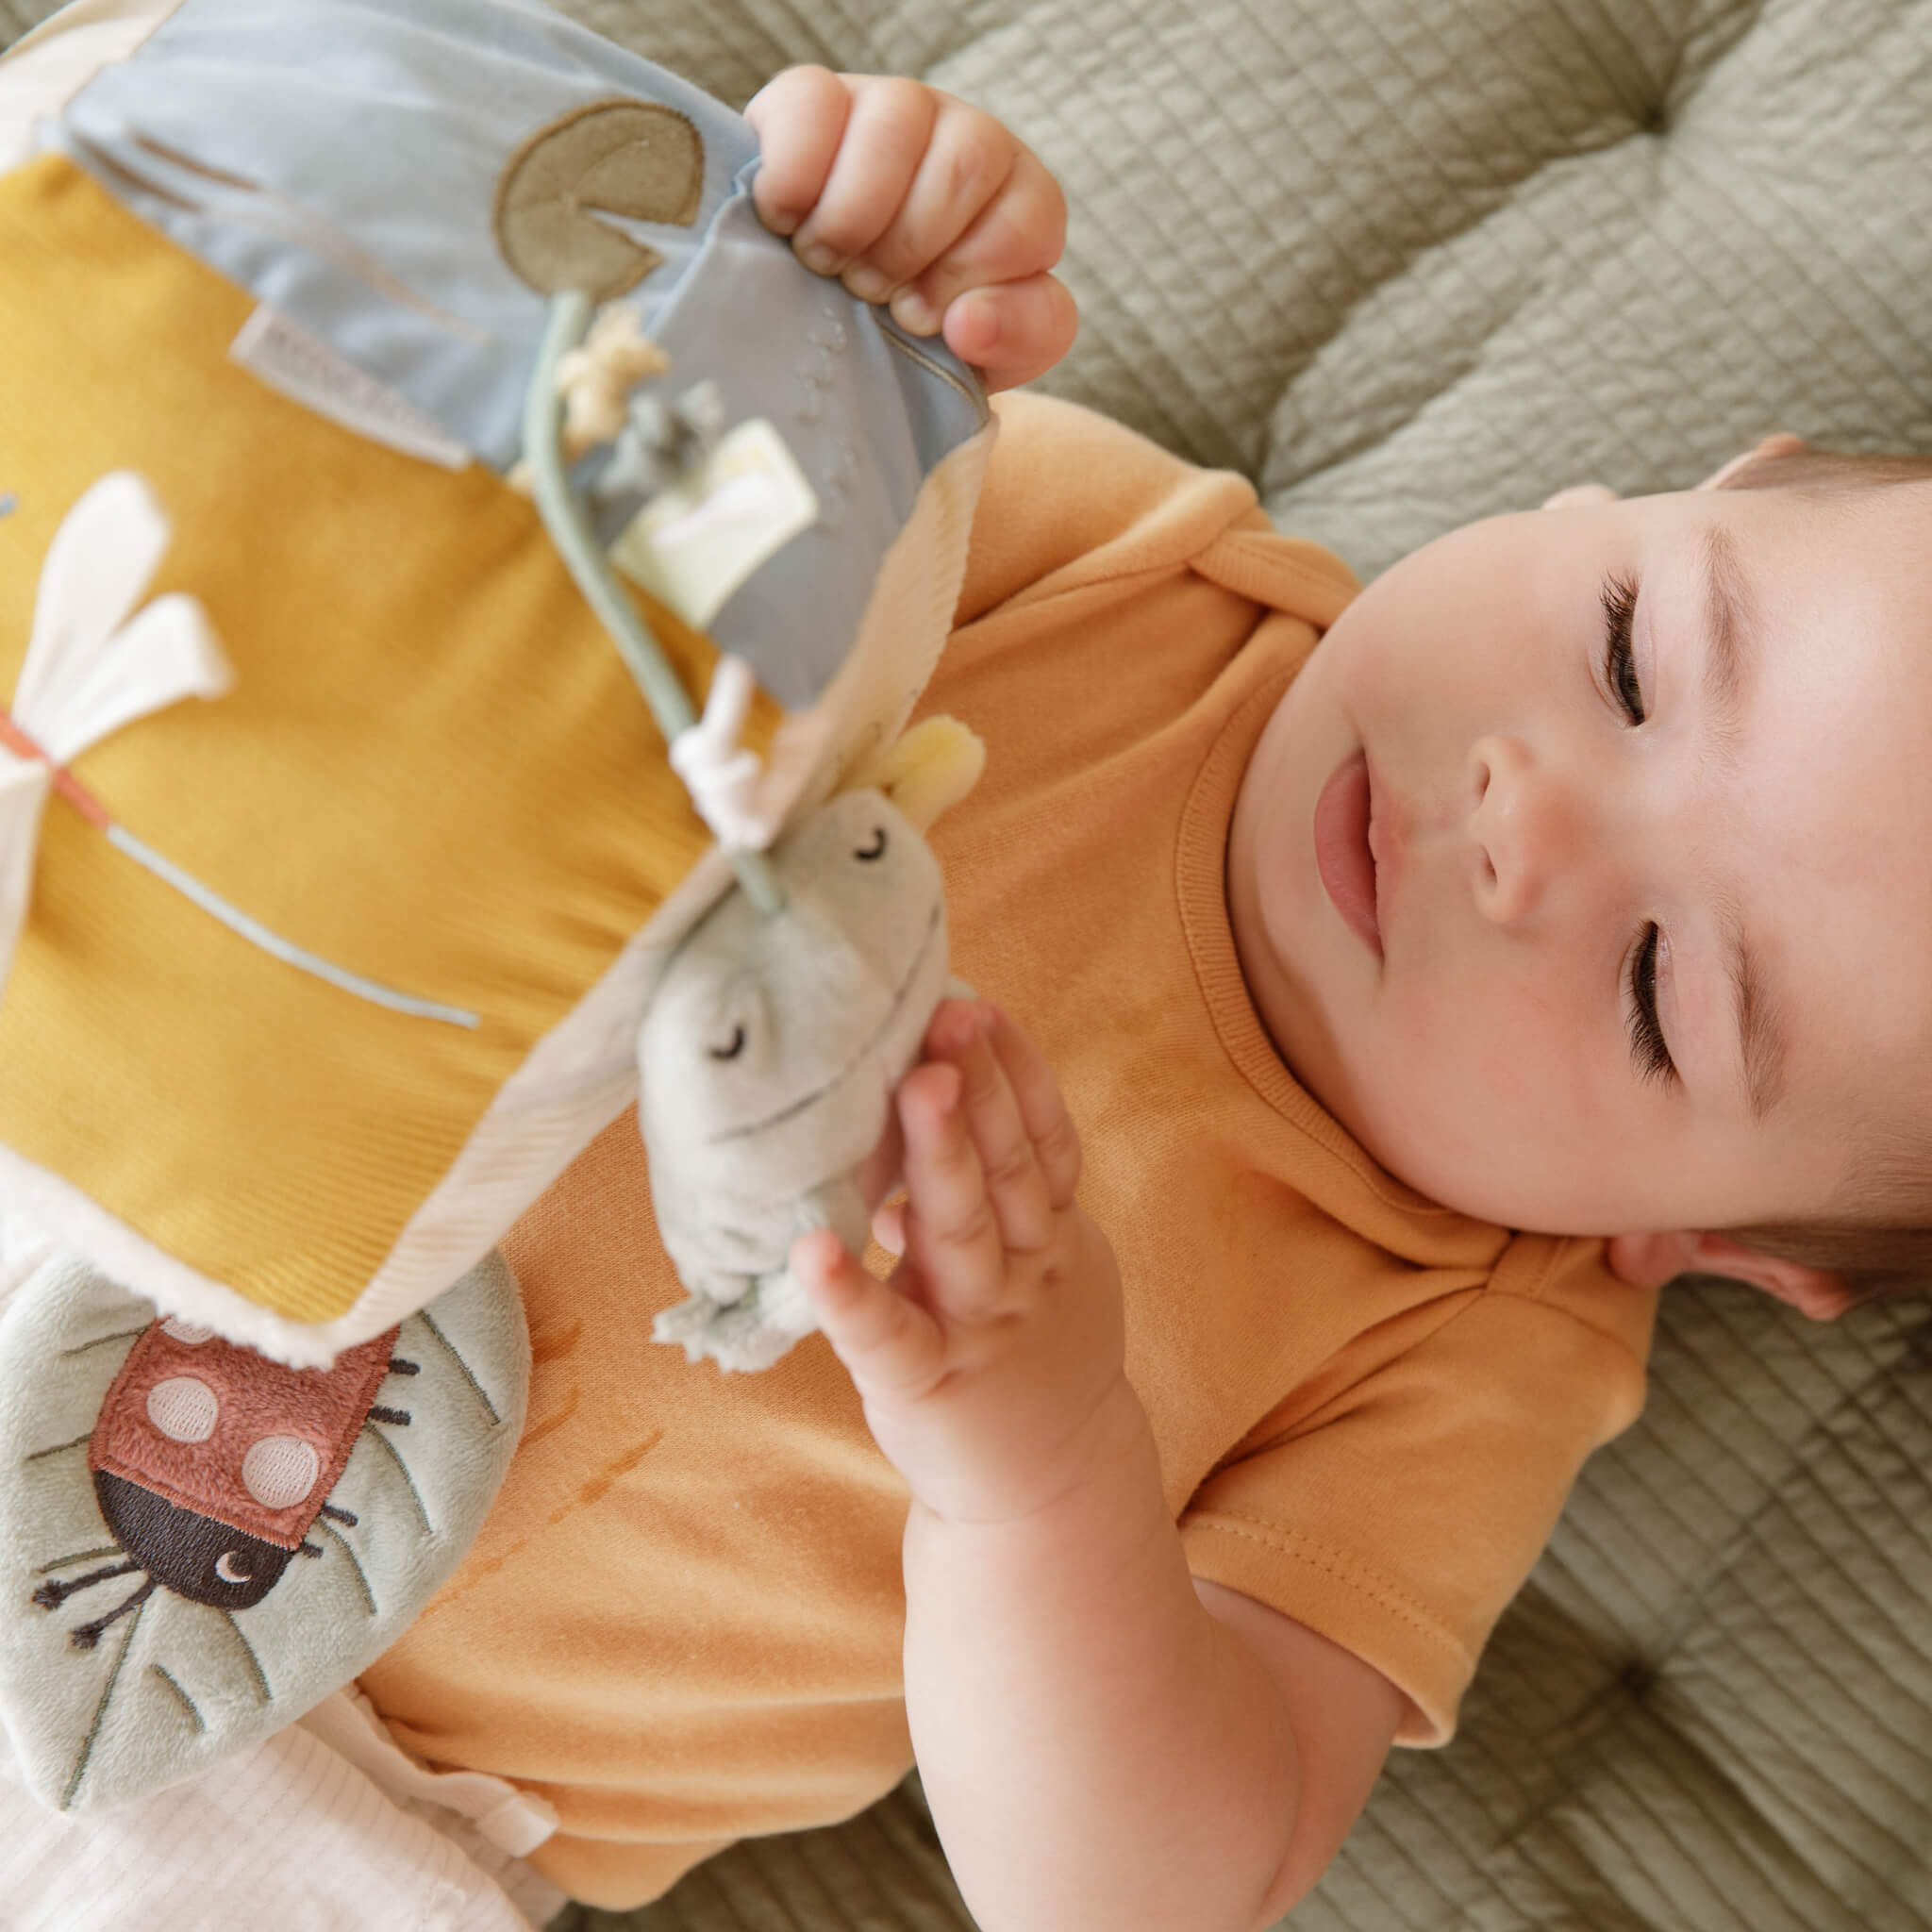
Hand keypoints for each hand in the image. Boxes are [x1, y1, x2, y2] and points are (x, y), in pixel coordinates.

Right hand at [744, 68, 1077, 391]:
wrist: (837, 336)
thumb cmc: (919, 336)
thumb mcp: (989, 357)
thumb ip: (1019, 337)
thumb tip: (969, 323)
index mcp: (1019, 198)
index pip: (1026, 221)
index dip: (965, 277)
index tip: (917, 319)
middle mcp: (964, 136)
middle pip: (966, 162)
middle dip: (909, 247)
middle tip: (868, 291)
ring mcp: (889, 107)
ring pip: (895, 123)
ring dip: (853, 215)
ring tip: (826, 262)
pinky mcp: (810, 98)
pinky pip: (811, 102)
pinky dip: (794, 175)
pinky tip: (785, 223)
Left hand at [791, 1000, 1129, 1523]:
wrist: (1053, 1486)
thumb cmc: (1022, 1349)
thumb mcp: (1032, 1261)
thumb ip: (992, 1191)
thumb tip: (919, 1099)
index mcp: (1047, 1230)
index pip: (1041, 1137)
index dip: (1016, 1071)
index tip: (978, 1004)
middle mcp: (1023, 1267)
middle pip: (1007, 1166)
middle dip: (981, 1087)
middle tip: (950, 1016)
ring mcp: (979, 1324)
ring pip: (965, 1227)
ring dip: (943, 1152)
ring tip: (918, 1084)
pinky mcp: (927, 1382)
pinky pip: (887, 1335)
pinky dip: (850, 1295)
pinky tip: (811, 1252)